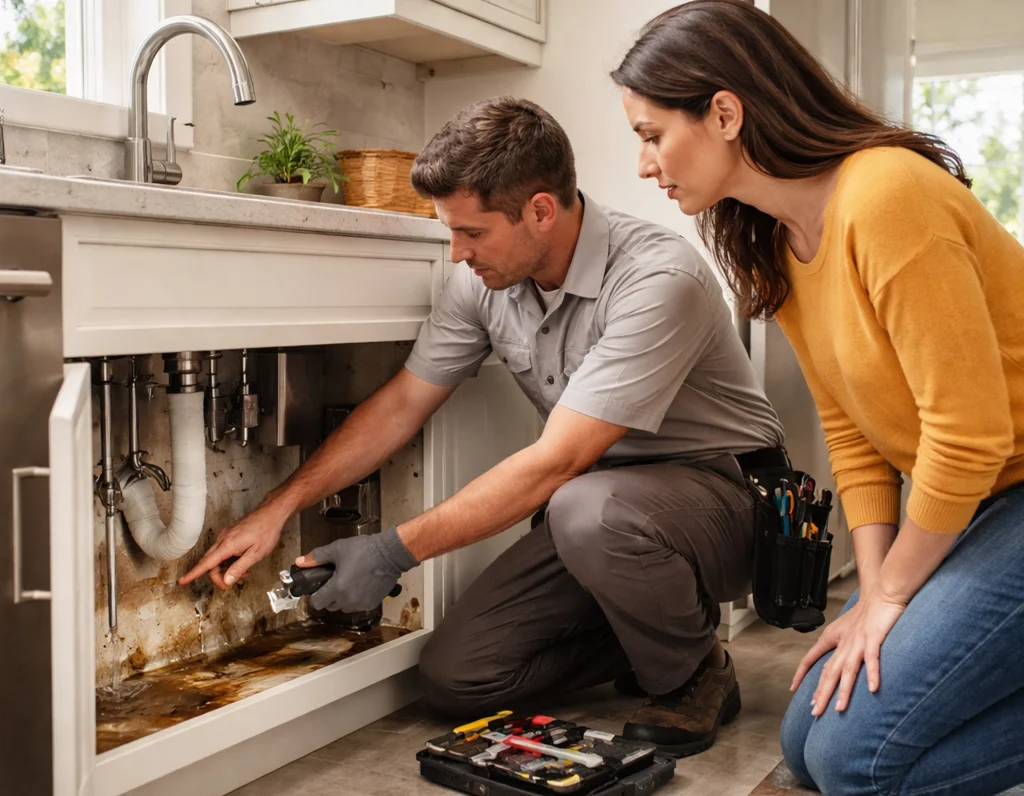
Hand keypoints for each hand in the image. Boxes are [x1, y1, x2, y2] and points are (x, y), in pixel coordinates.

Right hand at [178, 502, 288, 588]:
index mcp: (227, 545)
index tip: (182, 580)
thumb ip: (239, 568)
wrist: (271, 513)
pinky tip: (242, 563)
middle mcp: (223, 540)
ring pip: (217, 558)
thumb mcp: (256, 554)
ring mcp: (225, 536)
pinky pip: (223, 551)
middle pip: (210, 564)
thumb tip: (226, 580)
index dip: (193, 574)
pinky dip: (229, 561)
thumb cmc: (266, 530)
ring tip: (244, 573)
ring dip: (226, 569)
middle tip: (232, 583)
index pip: (206, 564)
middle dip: (218, 577)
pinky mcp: (230, 535)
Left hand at [296, 525, 416, 612]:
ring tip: (349, 583)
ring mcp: (362, 604)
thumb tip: (299, 562)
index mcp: (337, 588)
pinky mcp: (373, 603)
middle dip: (329, 596)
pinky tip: (361, 585)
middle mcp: (348, 600)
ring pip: (345, 607)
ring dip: (343, 599)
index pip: (317, 603)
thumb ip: (317, 557)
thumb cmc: (364, 550)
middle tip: (334, 581)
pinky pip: (359, 606)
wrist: (390, 554)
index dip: (315, 595)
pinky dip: (358, 599)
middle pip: (331, 606)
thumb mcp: (338, 549)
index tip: (319, 588)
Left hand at [794, 592, 907, 715]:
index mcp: (835, 640)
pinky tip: (872, 689)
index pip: (812, 658)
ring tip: (839, 708)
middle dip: (822, 693)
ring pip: (848, 670)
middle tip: (815, 712)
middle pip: (829, 672)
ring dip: (843, 690)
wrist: (881, 594)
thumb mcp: (846, 630)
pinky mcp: (874, 639)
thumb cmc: (865, 613)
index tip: (792, 689)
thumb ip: (840, 647)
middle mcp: (844, 644)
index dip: (802, 673)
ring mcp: (858, 642)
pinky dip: (873, 673)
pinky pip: (873, 659)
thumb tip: (834, 664)